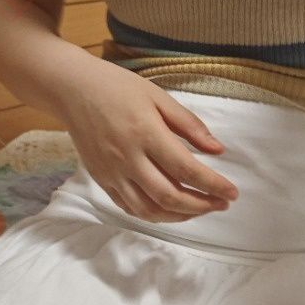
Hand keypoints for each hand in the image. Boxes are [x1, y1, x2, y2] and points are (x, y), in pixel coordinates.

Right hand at [62, 58, 239, 222]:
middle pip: (169, 196)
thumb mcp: (158, 96)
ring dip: (179, 216)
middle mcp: (127, 158)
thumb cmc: (117, 88)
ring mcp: (112, 172)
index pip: (186, 169)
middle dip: (200, 206)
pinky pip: (129, 207)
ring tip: (200, 209)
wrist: (72, 90)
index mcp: (145, 133)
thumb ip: (189, 125)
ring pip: (148, 209)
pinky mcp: (101, 179)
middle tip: (221, 204)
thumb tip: (218, 150)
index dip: (213, 185)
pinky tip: (171, 209)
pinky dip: (154, 214)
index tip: (232, 192)